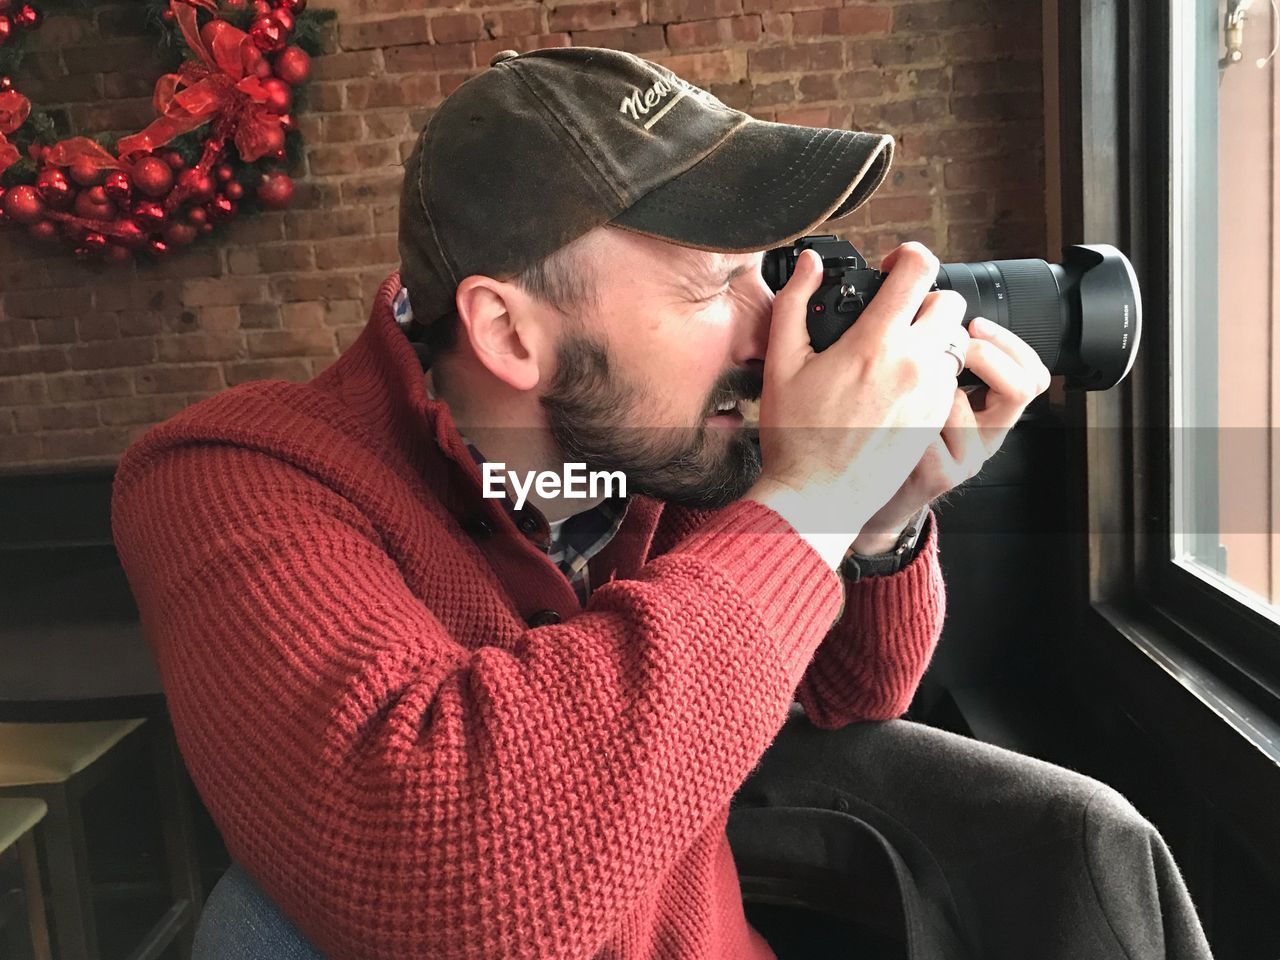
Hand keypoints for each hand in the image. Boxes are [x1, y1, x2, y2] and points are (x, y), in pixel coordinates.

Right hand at [746, 242, 967, 568]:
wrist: (820, 495)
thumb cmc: (796, 436)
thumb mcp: (781, 363)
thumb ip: (792, 304)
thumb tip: (810, 265)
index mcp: (876, 342)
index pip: (919, 270)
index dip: (908, 255)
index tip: (893, 264)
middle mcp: (914, 363)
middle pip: (948, 301)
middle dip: (923, 298)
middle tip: (895, 313)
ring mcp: (931, 392)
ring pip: (955, 339)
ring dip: (934, 335)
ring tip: (898, 349)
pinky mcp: (936, 417)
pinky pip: (950, 376)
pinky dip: (934, 370)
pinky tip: (899, 383)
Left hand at [849, 314, 1052, 553]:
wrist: (874, 496)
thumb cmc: (897, 440)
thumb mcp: (930, 398)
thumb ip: (945, 364)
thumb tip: (939, 311)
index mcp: (991, 413)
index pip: (1033, 374)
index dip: (1012, 344)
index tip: (976, 324)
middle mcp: (987, 437)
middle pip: (1023, 386)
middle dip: (985, 354)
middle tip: (951, 346)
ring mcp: (967, 459)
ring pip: (963, 403)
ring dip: (929, 386)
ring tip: (905, 393)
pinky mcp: (939, 476)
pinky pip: (925, 429)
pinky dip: (900, 416)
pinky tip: (885, 422)